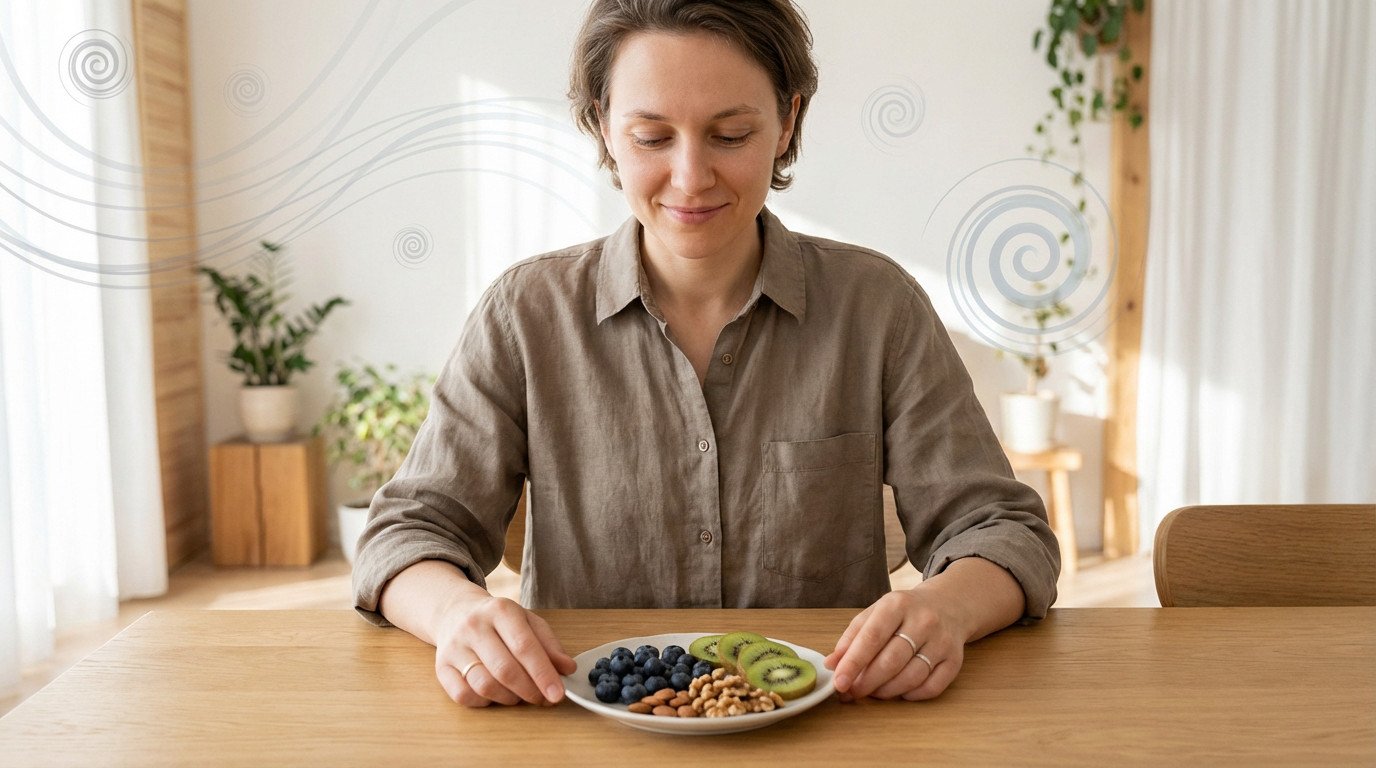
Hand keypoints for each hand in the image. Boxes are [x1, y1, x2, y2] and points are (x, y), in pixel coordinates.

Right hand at [433, 594, 576, 706]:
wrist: (455, 611)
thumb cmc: (499, 621)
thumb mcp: (527, 622)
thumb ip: (549, 644)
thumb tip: (567, 669)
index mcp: (501, 610)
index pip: (525, 647)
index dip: (543, 674)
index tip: (558, 694)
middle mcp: (474, 627)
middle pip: (505, 669)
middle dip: (529, 691)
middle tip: (543, 700)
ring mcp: (454, 647)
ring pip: (484, 685)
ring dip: (509, 698)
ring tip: (520, 696)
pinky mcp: (441, 666)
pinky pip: (463, 695)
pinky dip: (484, 702)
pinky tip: (495, 696)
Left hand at [823, 587, 969, 701]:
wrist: (949, 604)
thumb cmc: (904, 611)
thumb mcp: (876, 613)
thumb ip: (852, 636)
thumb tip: (831, 664)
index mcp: (897, 605)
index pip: (872, 637)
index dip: (853, 663)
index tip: (839, 682)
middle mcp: (923, 621)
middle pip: (891, 661)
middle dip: (867, 682)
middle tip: (851, 693)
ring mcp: (942, 641)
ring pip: (911, 677)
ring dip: (886, 691)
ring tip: (872, 692)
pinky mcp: (954, 660)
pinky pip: (932, 687)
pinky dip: (912, 695)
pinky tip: (900, 691)